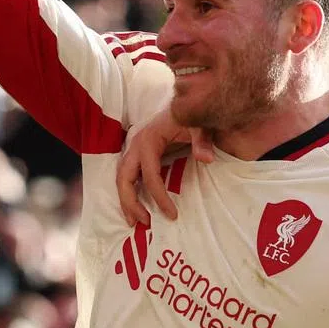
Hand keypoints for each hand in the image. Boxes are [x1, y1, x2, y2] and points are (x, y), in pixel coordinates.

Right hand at [115, 108, 215, 226]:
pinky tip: (136, 206)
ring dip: (126, 200)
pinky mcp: (136, 152)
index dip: (159, 197)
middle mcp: (135, 144)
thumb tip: (207, 160)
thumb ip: (202, 141)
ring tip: (135, 221)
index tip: (172, 215)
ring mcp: (133, 148)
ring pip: (121, 178)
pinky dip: (128, 191)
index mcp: (148, 140)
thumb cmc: (191, 116)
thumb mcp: (200, 126)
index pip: (150, 176)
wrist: (184, 104)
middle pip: (124, 178)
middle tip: (144, 223)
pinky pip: (127, 175)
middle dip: (130, 203)